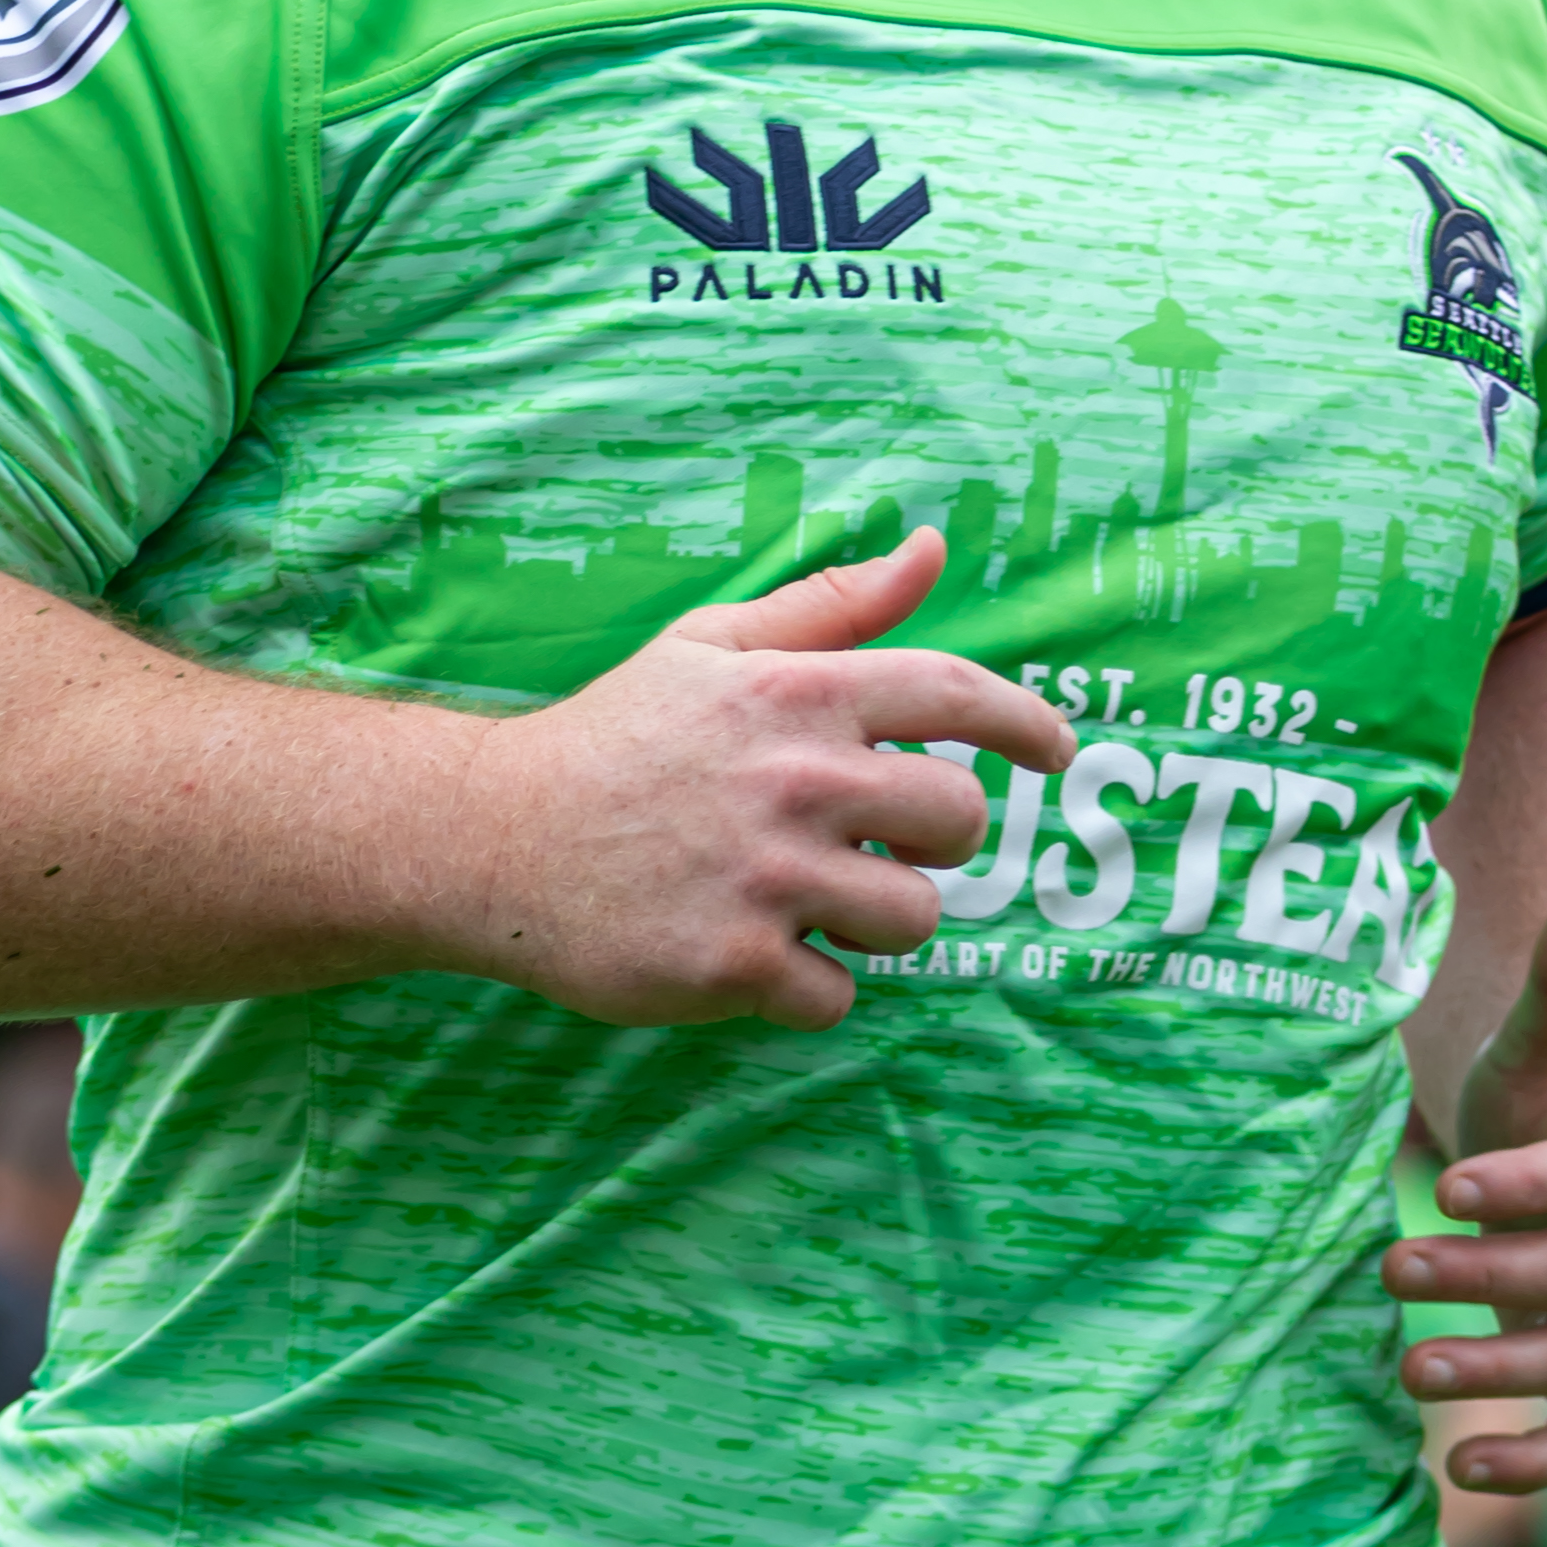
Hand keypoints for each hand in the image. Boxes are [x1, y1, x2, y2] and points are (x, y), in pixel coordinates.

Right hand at [448, 526, 1076, 1028]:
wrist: (492, 837)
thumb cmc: (615, 739)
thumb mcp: (712, 648)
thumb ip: (831, 608)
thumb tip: (933, 550)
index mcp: (795, 694)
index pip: (956, 696)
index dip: (1025, 724)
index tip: (1054, 751)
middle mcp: (794, 779)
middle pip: (957, 821)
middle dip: (936, 840)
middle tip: (878, 844)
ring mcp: (766, 876)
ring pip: (912, 918)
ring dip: (875, 921)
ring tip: (804, 900)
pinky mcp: (733, 963)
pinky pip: (837, 996)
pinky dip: (807, 988)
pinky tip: (750, 953)